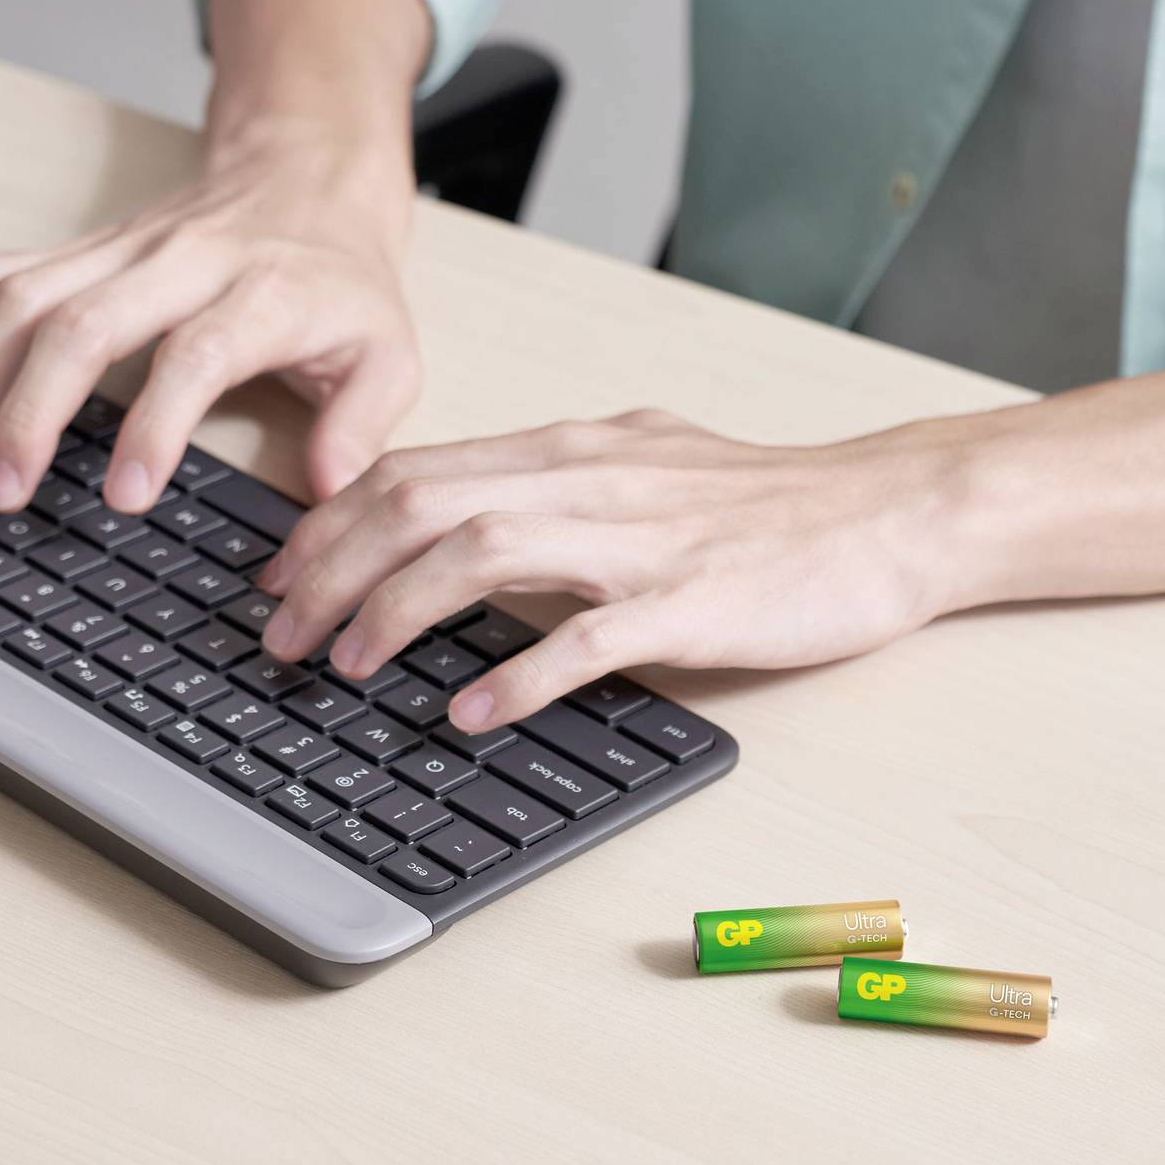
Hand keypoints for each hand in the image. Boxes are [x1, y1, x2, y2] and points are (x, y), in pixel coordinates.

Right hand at [0, 117, 420, 515]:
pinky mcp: (78, 249)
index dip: (155, 425)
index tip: (122, 495)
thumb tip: (329, 488)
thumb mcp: (388, 351)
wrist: (308, 179)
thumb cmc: (341, 281)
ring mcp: (118, 250)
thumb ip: (362, 424)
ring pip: (23, 297)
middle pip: (83, 323)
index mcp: (262, 293)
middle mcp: (180, 263)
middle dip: (29, 410)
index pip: (197, 353)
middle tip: (2, 491)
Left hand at [254, 410, 968, 728]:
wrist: (887, 513)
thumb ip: (550, 485)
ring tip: (347, 669)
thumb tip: (458, 513)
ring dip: (396, 613)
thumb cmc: (769, 503)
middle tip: (279, 638)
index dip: (328, 526)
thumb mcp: (639, 464)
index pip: (415, 470)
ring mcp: (638, 540)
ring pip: (481, 553)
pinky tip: (471, 714)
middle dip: (330, 572)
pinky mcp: (691, 602)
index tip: (278, 579)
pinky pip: (587, 637)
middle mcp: (589, 480)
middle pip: (420, 504)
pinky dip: (518, 675)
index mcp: (570, 450)